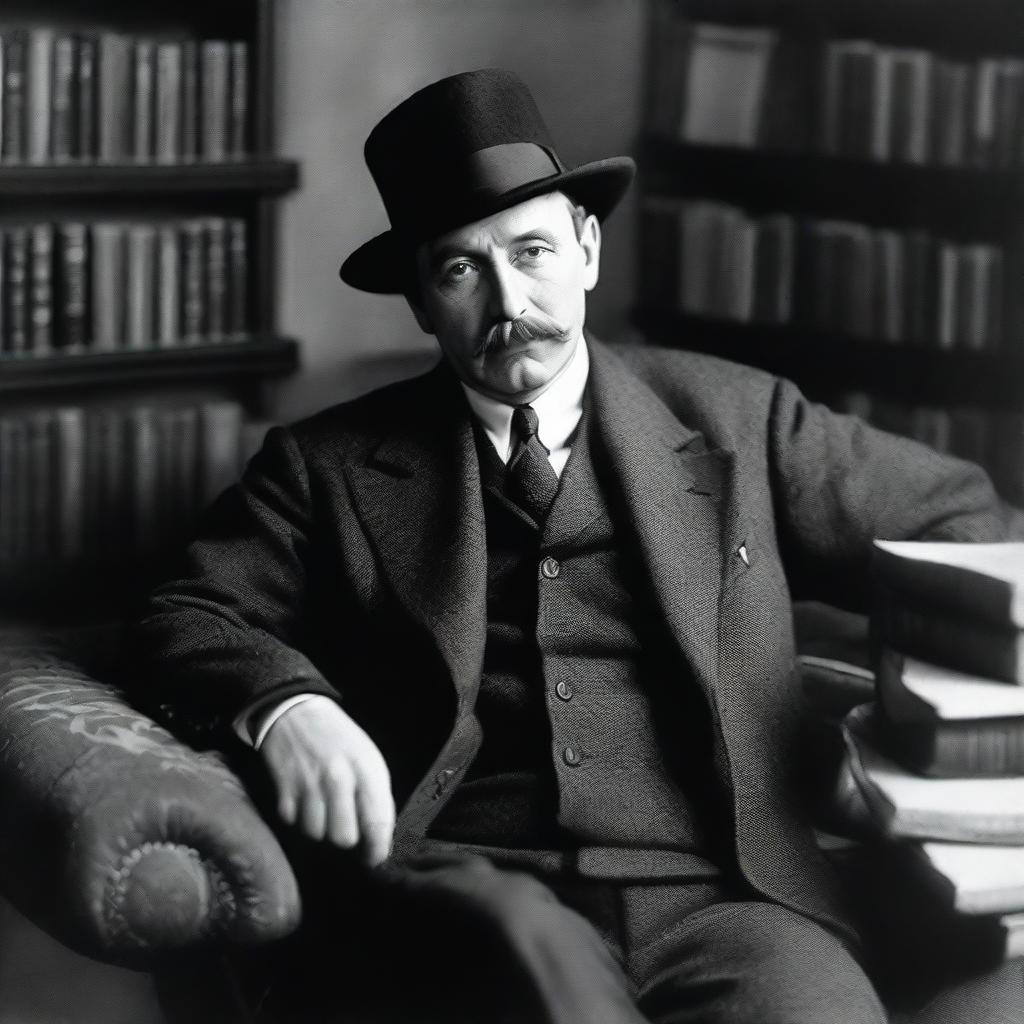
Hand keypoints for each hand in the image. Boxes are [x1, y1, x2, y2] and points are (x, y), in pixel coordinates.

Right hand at [260, 695, 394, 864]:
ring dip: (320, 828)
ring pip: (316, 834)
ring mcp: (309, 785)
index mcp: (366, 769)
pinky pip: (293, 823)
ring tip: (323, 809)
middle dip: (346, 838)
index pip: (377, 821)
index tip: (375, 858)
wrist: (296, 712)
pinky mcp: (284, 790)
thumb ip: (375, 795)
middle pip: (344, 837)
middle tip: (346, 827)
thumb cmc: (340, 739)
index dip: (377, 848)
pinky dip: (299, 818)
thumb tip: (380, 837)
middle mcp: (338, 778)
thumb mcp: (368, 758)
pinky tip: (305, 800)